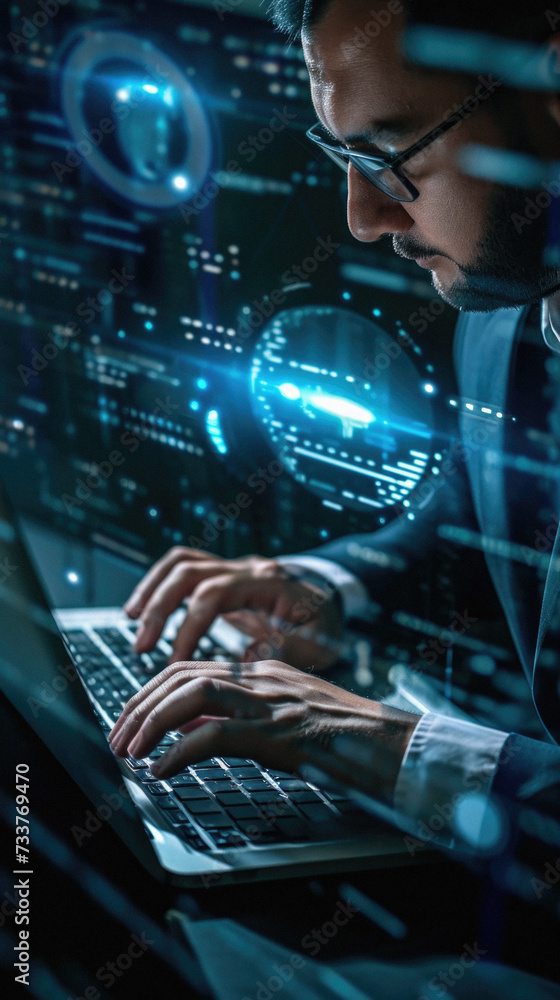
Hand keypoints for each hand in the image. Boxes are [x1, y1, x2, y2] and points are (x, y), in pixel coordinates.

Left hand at [109, 659, 419, 801]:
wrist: (397, 747)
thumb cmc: (352, 741)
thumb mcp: (293, 720)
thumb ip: (249, 719)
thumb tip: (197, 733)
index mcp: (265, 673)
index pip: (194, 668)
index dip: (154, 693)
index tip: (133, 720)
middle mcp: (263, 680)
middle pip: (183, 674)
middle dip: (140, 704)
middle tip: (118, 737)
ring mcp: (272, 703)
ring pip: (192, 693)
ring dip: (151, 721)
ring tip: (130, 751)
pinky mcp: (280, 733)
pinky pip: (214, 734)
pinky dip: (179, 751)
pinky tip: (163, 771)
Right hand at [124, 547, 343, 669]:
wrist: (332, 601)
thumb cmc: (326, 626)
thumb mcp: (320, 643)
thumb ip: (287, 650)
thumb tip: (247, 656)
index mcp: (268, 582)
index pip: (214, 594)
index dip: (189, 627)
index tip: (174, 661)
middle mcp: (247, 567)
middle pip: (189, 571)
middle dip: (159, 607)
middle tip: (140, 647)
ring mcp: (234, 567)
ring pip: (181, 562)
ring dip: (152, 590)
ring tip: (131, 621)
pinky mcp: (223, 576)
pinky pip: (183, 568)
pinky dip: (159, 585)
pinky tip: (143, 610)